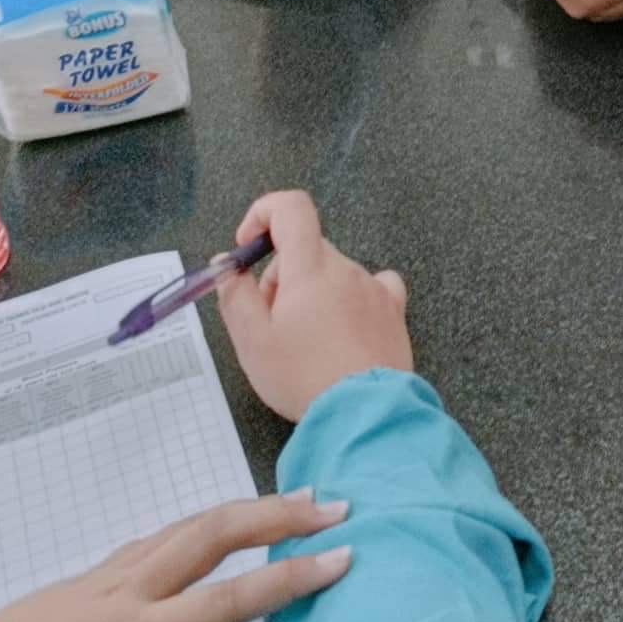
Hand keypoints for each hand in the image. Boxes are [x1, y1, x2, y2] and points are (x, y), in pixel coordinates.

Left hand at [0, 493, 350, 621]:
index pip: (227, 601)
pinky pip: (160, 534)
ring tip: (295, 500)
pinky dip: (205, 519)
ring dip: (246, 508)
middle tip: (332, 506)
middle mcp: (126, 592)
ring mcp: (106, 577)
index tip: (340, 558)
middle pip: (213, 534)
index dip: (289, 579)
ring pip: (187, 524)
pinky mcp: (90, 577)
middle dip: (277, 515)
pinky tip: (218, 526)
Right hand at [217, 190, 412, 421]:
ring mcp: (374, 287)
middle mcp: (346, 268)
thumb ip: (235, 295)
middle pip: (306, 250)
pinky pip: (369, 288)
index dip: (263, 214)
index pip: (291, 207)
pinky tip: (344, 331)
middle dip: (281, 277)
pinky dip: (350, 300)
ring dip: (313, 294)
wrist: (364, 413)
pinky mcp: (393, 309)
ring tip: (307, 343)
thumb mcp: (253, 341)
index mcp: (310, 267)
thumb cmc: (303, 376)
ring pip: (333, 273)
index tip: (247, 247)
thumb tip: (229, 263)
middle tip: (272, 323)